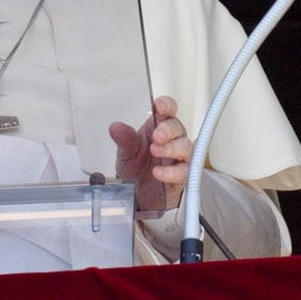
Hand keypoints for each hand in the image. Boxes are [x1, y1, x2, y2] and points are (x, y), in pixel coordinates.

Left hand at [109, 95, 192, 210]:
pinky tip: (159, 172)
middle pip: (178, 128)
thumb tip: (116, 128)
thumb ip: (124, 139)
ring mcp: (178, 158)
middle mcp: (171, 141)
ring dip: (171, 148)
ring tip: (156, 150)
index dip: (166, 106)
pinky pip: (183, 172)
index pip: (168, 111)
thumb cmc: (137, 168)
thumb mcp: (126, 152)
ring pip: (185, 147)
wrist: (139, 194)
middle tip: (157, 135)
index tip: (160, 105)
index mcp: (158, 128)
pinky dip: (171, 172)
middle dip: (168, 129)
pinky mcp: (181, 177)